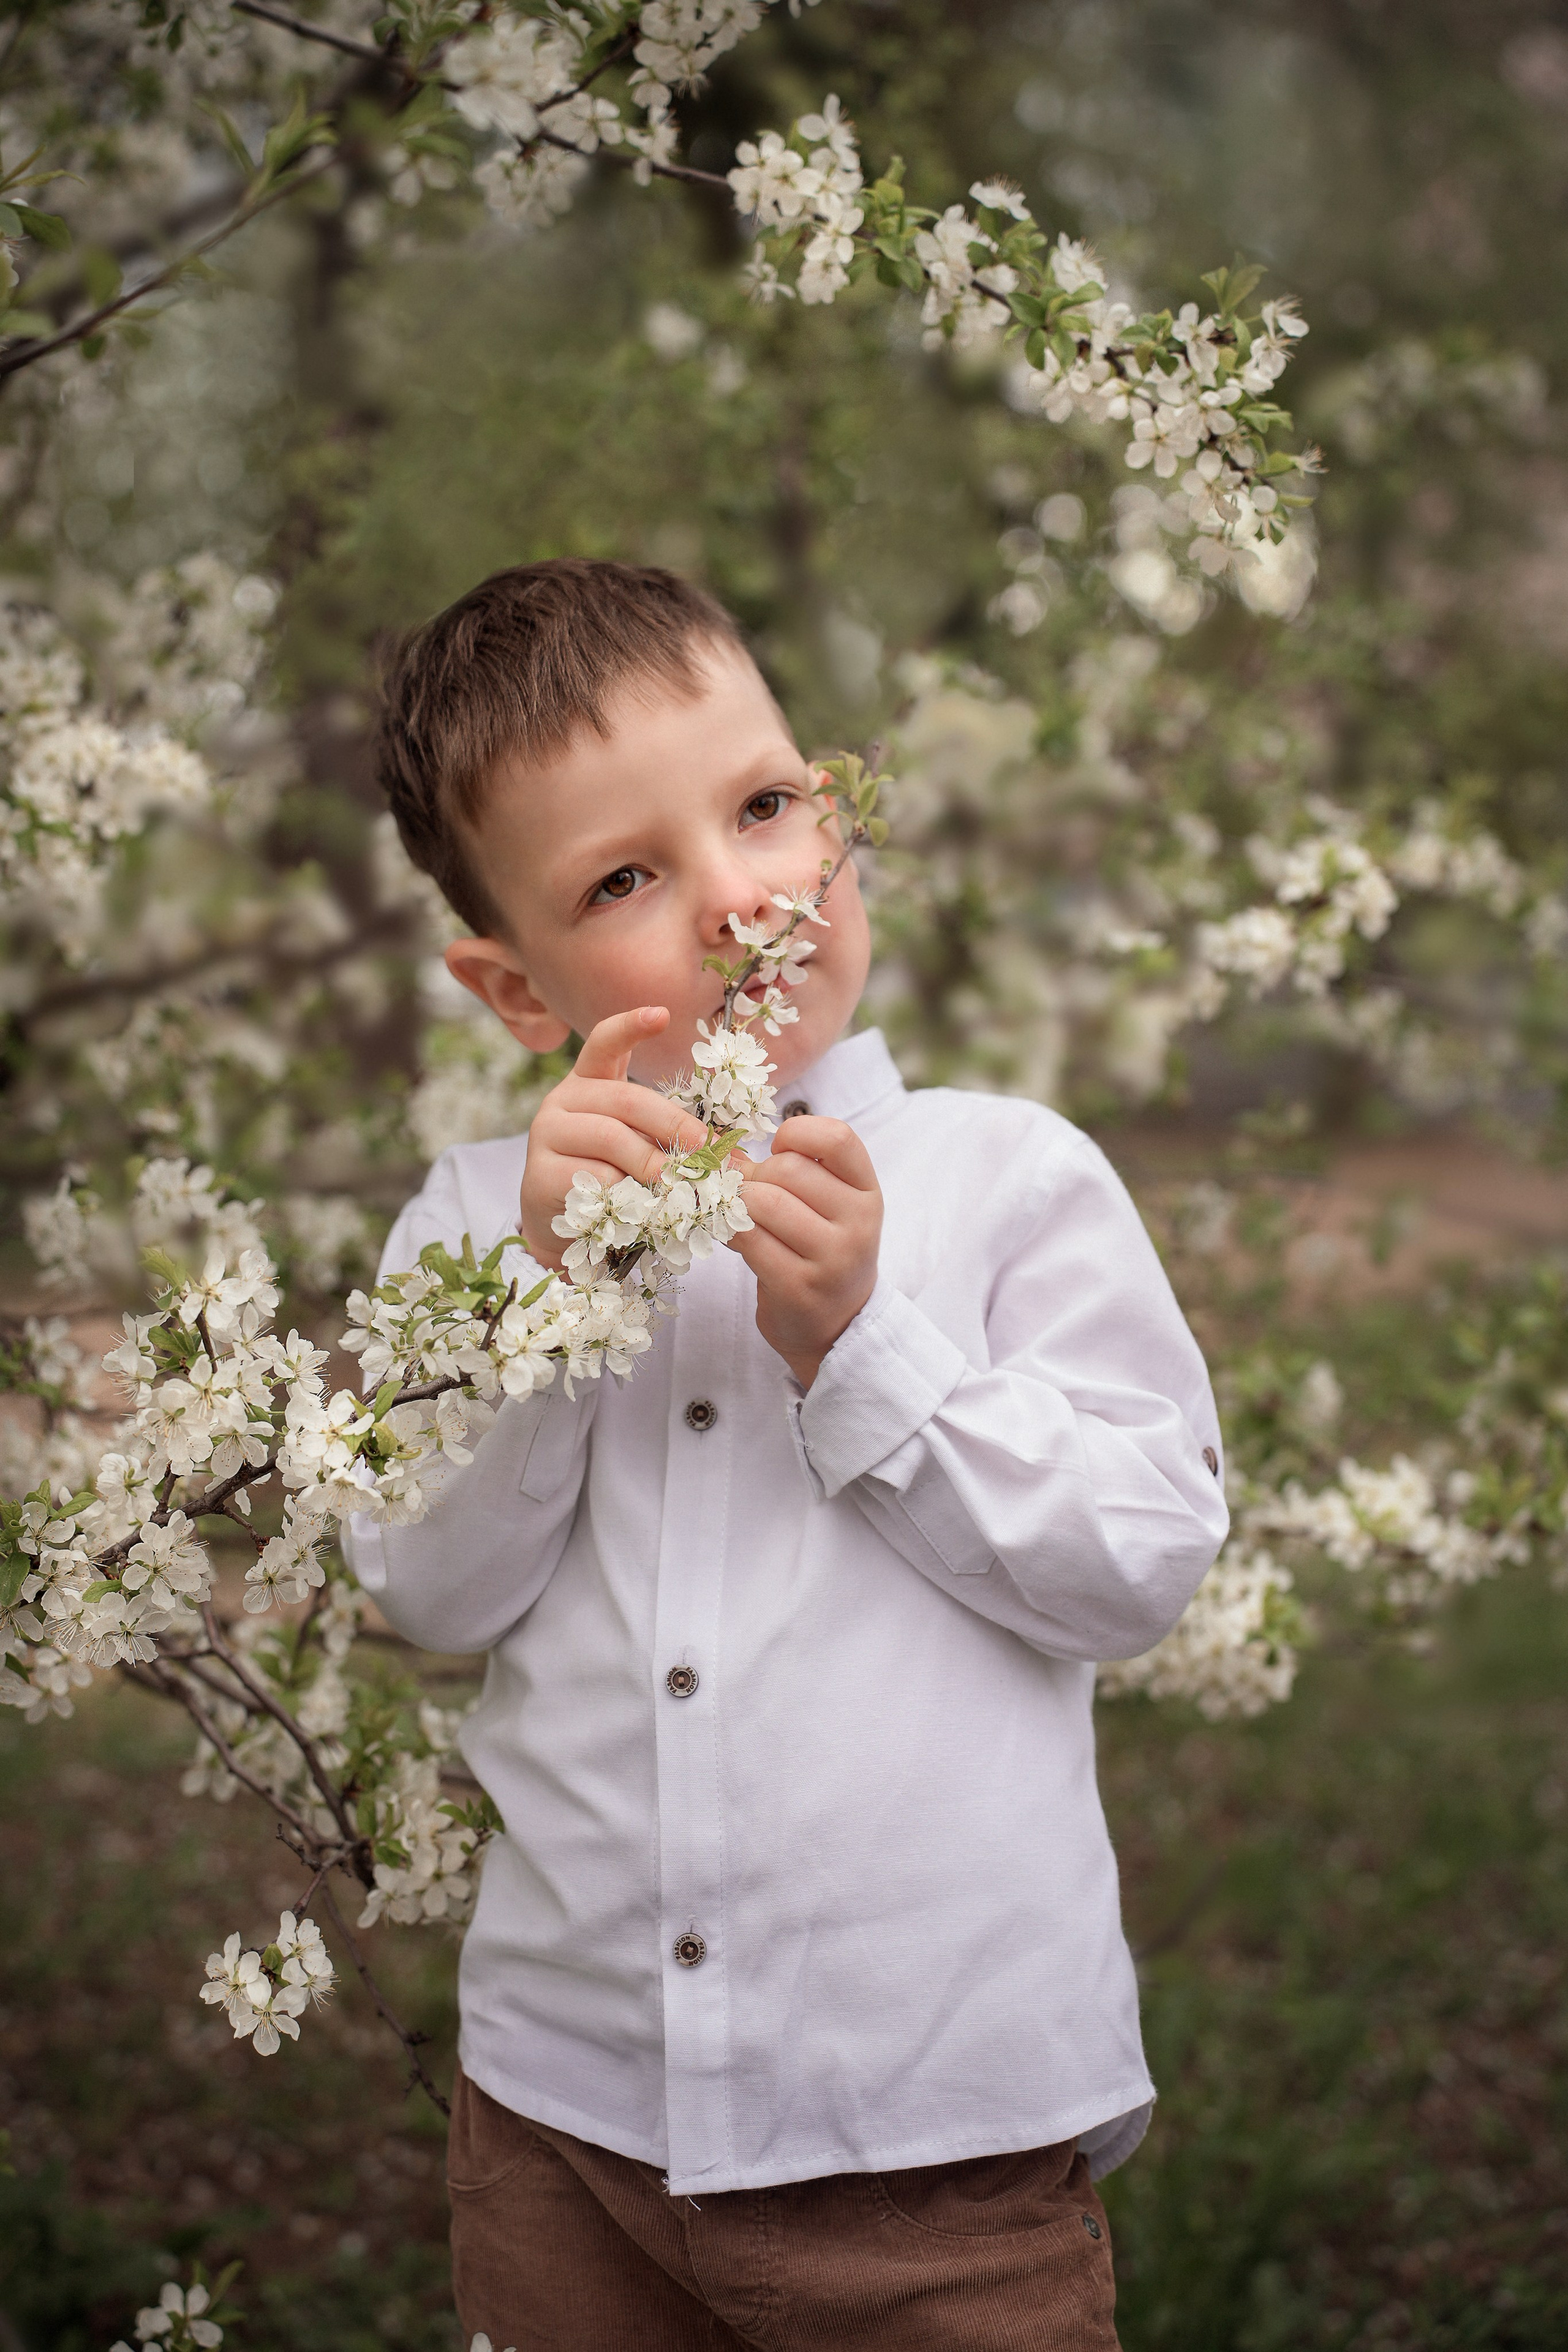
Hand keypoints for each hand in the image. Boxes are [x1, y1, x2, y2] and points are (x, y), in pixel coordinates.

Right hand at [518, 1007, 708, 1265]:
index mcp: (588, 1083)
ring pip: (611, 1138)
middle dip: (673, 1124)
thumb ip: (672, 1136)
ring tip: (675, 1184)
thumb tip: (735, 1152)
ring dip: (652, 1163)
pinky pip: (595, 1177)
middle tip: (706, 1148)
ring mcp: (546, 1134)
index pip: (603, 1042)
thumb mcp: (642, 1146)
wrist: (562, 1223)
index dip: (630, 1025)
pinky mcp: (540, 1173)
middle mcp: (561, 1100)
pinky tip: (634, 1206)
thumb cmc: (612, 1175)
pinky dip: (625, 1192)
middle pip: (625, 1099)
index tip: (662, 1014)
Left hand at [731, 1117, 882, 1388]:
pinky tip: (736, 1239)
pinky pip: (748, 1239)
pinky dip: (730, 1232)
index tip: (779, 1152)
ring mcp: (832, 1259)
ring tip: (741, 1216)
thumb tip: (718, 1145)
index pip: (837, 1137)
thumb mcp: (826, 1204)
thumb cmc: (818, 1249)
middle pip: (788, 1168)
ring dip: (738, 1204)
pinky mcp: (799, 1288)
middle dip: (756, 1175)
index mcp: (867, 1191)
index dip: (796, 1134)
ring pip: (764, 1201)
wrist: (834, 1325)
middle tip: (752, 1194)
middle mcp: (859, 1223)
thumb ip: (792, 1167)